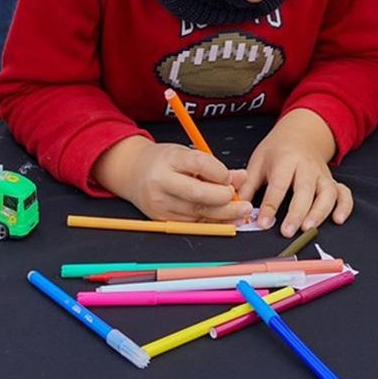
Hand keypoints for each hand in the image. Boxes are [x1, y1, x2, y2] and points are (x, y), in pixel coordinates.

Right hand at [91, 136, 251, 223]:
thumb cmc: (165, 161)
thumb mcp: (187, 154)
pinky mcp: (161, 219)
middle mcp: (162, 182)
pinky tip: (224, 219)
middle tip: (244, 203)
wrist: (133, 172)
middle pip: (199, 195)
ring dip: (223, 215)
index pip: (199, 164)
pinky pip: (192, 223)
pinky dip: (211, 221)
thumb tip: (241, 178)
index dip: (220, 172)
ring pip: (198, 213)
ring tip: (240, 212)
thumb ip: (213, 167)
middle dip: (226, 200)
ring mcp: (160, 203)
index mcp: (170, 159)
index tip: (232, 176)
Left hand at [237, 109, 351, 237]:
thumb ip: (248, 186)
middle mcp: (306, 167)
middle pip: (304, 189)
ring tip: (308, 228)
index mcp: (285, 160)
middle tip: (287, 231)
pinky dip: (345, 206)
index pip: (278, 184)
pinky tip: (338, 220)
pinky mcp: (332, 181)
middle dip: (296, 212)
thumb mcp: (257, 162)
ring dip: (319, 211)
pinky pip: (344, 193)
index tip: (262, 223)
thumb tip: (237, 208)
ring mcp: (322, 174)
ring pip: (326, 193)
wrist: (300, 135)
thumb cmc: (276, 152)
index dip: (270, 205)